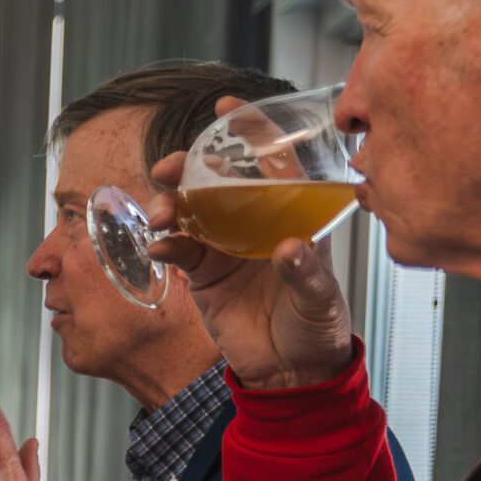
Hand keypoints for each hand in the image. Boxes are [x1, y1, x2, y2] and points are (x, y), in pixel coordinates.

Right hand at [150, 103, 355, 391]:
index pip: (273, 162)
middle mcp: (256, 223)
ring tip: (160, 212)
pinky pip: (178, 251)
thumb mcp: (322, 300)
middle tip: (172, 166)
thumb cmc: (317, 328)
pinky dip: (165, 246)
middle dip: (191, 166)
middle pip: (219, 181)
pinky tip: (158, 248)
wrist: (289, 372)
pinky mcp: (202, 275)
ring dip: (170, 204)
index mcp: (292, 216)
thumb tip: (289, 248)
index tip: (227, 108)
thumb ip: (305, 273)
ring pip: (191, 210)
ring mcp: (225, 247)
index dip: (252, 132)